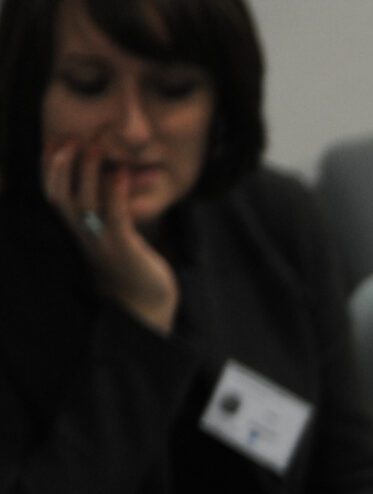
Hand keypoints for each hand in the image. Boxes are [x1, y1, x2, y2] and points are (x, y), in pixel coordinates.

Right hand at [44, 138, 178, 333]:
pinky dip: (116, 193)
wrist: (147, 300)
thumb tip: (118, 168)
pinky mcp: (124, 249)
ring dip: (87, 174)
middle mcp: (83, 235)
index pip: (53, 195)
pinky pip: (115, 217)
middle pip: (60, 197)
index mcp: (77, 229)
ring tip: (96, 148)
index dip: (48, 168)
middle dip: (60, 166)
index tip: (54, 141)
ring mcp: (101, 242)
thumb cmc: (133, 261)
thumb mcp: (116, 229)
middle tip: (71, 139)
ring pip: (84, 204)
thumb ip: (111, 203)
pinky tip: (121, 173)